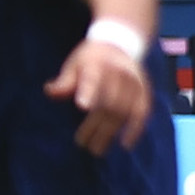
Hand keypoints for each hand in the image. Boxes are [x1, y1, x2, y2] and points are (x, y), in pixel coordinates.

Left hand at [48, 32, 154, 154]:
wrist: (120, 44)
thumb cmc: (90, 59)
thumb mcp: (73, 64)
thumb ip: (64, 81)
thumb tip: (49, 91)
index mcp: (97, 63)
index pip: (93, 78)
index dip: (88, 91)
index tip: (82, 106)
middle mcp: (118, 73)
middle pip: (107, 102)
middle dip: (95, 125)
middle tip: (82, 144)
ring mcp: (134, 82)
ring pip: (123, 111)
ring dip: (110, 132)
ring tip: (97, 150)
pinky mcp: (144, 91)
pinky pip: (142, 112)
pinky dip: (136, 129)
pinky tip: (125, 144)